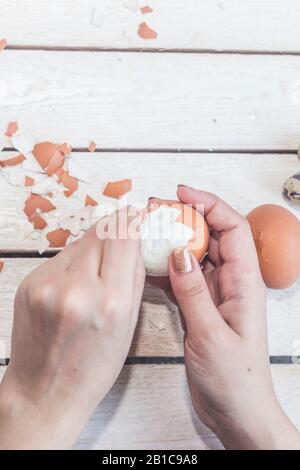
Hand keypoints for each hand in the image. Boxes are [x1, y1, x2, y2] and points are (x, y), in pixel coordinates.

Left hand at [0, 207, 144, 448]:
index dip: (133, 218)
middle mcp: (76, 288)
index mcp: (110, 302)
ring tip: (97, 272)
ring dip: (94, 247)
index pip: (124, 236)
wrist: (44, 391)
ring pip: (79, 242)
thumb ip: (133, 277)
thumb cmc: (91, 368)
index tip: (138, 212)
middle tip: (125, 230)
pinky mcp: (29, 283)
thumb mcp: (128, 326)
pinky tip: (76, 284)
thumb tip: (136, 240)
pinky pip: (60, 258)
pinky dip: (74, 262)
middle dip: (116, 228)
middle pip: (101, 231)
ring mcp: (47, 284)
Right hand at [168, 186, 299, 449]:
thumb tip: (178, 253)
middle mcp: (231, 283)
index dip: (210, 205)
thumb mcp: (211, 335)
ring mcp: (215, 294)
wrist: (237, 411)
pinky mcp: (200, 307)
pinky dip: (165, 269)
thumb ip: (194, 292)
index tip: (182, 194)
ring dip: (173, 241)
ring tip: (147, 231)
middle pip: (211, 236)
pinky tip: (146, 266)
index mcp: (245, 283)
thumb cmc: (235, 379)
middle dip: (186, 218)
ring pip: (194, 255)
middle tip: (156, 210)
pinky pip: (183, 279)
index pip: (232, 229)